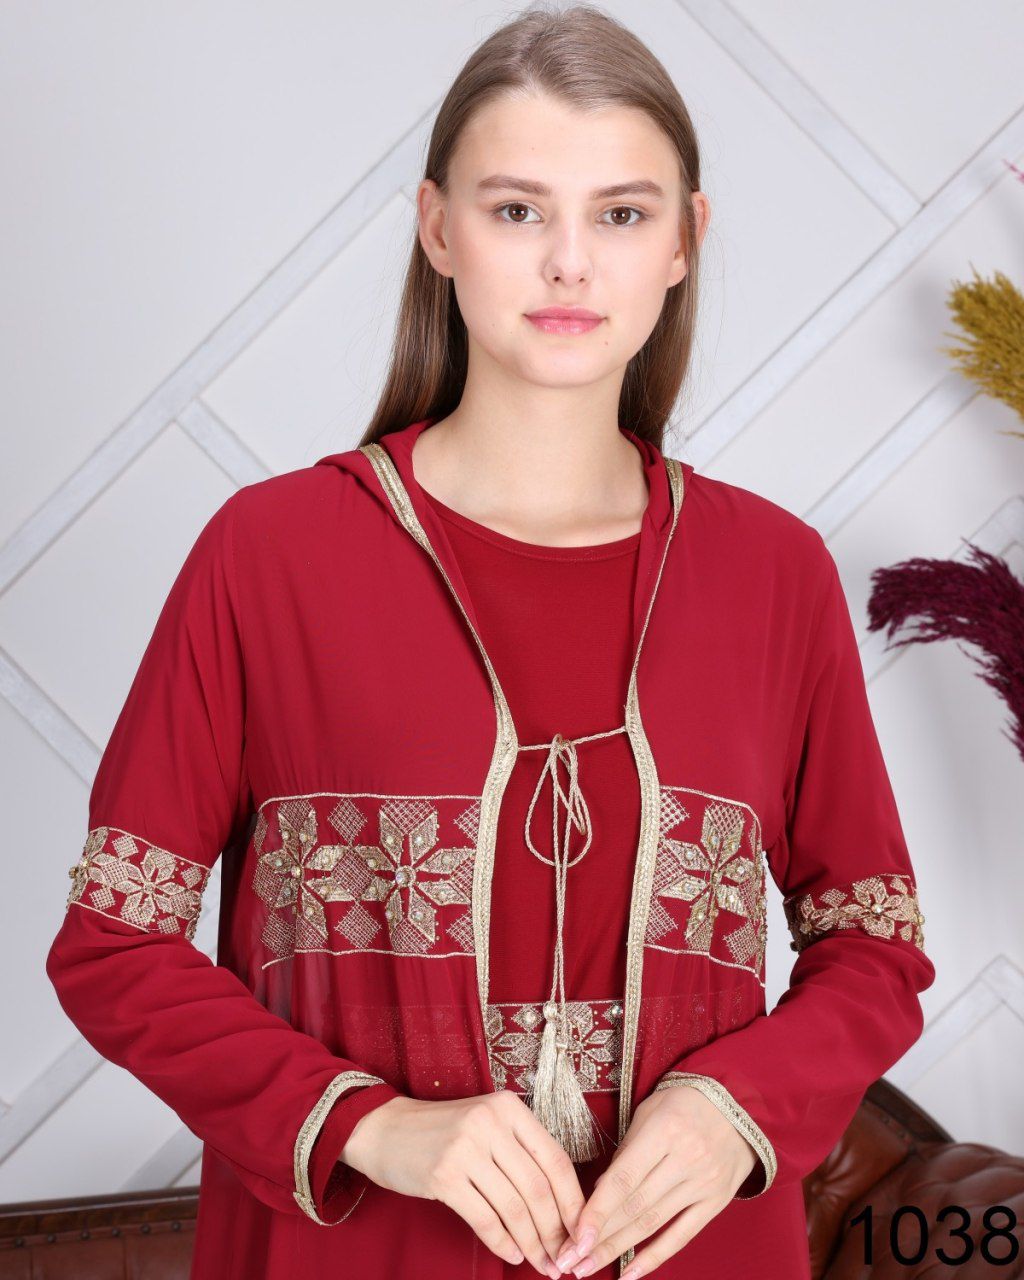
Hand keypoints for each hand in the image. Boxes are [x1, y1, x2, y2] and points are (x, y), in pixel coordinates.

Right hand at [343, 1088, 585, 1275]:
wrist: (385, 1129)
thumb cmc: (444, 1132)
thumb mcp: (487, 1125)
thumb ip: (521, 1152)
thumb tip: (562, 1206)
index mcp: (509, 1108)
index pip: (555, 1159)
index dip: (573, 1201)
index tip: (581, 1231)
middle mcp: (491, 1123)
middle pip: (539, 1188)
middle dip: (555, 1231)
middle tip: (563, 1259)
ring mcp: (466, 1148)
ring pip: (515, 1208)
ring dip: (533, 1244)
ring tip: (541, 1264)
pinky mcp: (444, 1176)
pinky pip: (485, 1220)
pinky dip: (503, 1243)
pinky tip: (512, 1255)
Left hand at [551, 1084, 756, 1277]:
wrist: (736, 1104)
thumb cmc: (683, 1103)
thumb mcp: (649, 1112)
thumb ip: (625, 1151)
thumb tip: (599, 1190)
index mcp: (664, 1131)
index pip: (624, 1178)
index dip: (597, 1210)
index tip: (574, 1236)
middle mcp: (686, 1160)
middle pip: (635, 1206)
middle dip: (599, 1237)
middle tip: (569, 1260)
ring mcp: (703, 1184)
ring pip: (653, 1224)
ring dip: (617, 1250)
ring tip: (587, 1267)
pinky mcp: (716, 1202)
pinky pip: (682, 1236)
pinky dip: (654, 1258)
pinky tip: (629, 1274)